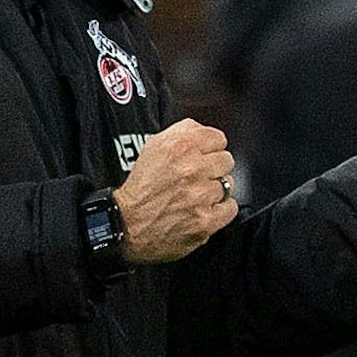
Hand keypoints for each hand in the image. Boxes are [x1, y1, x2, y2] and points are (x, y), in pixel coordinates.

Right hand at [112, 118, 238, 263]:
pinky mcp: (206, 220)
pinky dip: (220, 209)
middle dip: (213, 169)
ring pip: (228, 184)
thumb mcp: (154, 147)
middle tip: (197, 177)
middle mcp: (192, 169)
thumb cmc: (140, 188)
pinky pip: (231, 207)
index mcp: (180, 147)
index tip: (204, 155)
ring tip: (196, 195)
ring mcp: (201, 196)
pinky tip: (204, 209)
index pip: (218, 138)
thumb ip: (183, 132)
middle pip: (226, 161)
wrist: (125, 224)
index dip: (211, 148)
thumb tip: (205, 132)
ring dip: (215, 190)